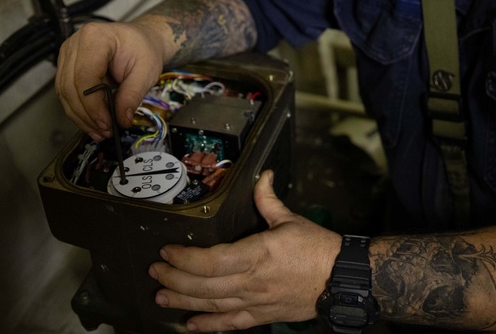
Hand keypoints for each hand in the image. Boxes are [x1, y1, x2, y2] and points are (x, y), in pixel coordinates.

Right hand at [55, 19, 165, 140]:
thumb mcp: (146, 72)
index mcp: (95, 38)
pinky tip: (91, 122)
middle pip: (70, 87)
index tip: (106, 123)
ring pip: (64, 92)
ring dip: (80, 116)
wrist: (141, 40)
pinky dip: (78, 110)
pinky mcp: (67, 65)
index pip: (84, 77)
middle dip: (86, 115)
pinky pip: (66, 92)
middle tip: (104, 130)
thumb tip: (121, 120)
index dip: (93, 105)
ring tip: (99, 130)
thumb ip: (132, 96)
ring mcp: (68, 54)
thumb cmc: (143, 49)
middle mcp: (75, 44)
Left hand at [148, 170, 340, 330]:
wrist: (340, 279)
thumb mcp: (291, 219)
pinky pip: (230, 324)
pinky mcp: (262, 315)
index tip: (167, 252)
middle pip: (204, 285)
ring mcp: (255, 302)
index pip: (211, 261)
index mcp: (257, 254)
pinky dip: (209, 326)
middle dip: (174, 279)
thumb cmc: (317, 250)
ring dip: (184, 301)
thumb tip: (261, 176)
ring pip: (212, 305)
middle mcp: (252, 282)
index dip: (184, 259)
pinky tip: (191, 326)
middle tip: (155, 272)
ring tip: (162, 296)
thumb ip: (268, 199)